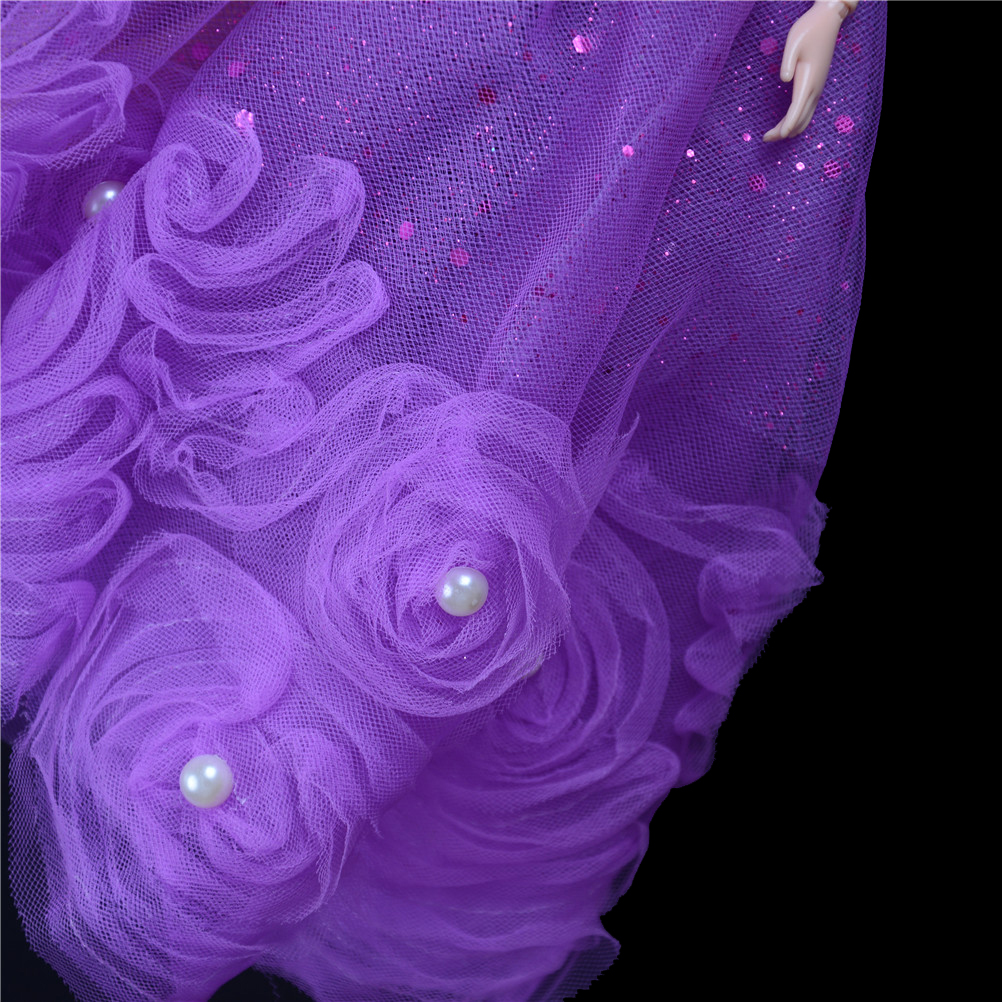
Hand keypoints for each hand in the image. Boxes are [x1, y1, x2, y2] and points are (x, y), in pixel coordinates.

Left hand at [763, 2, 847, 141]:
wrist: (828, 20)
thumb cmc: (808, 29)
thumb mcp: (793, 42)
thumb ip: (788, 61)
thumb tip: (785, 80)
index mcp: (809, 79)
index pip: (797, 109)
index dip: (788, 125)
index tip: (778, 136)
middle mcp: (815, 88)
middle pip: (800, 119)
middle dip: (784, 132)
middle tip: (765, 139)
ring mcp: (817, 88)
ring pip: (805, 117)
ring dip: (790, 129)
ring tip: (771, 136)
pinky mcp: (816, 86)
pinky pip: (807, 111)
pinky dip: (796, 121)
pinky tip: (786, 126)